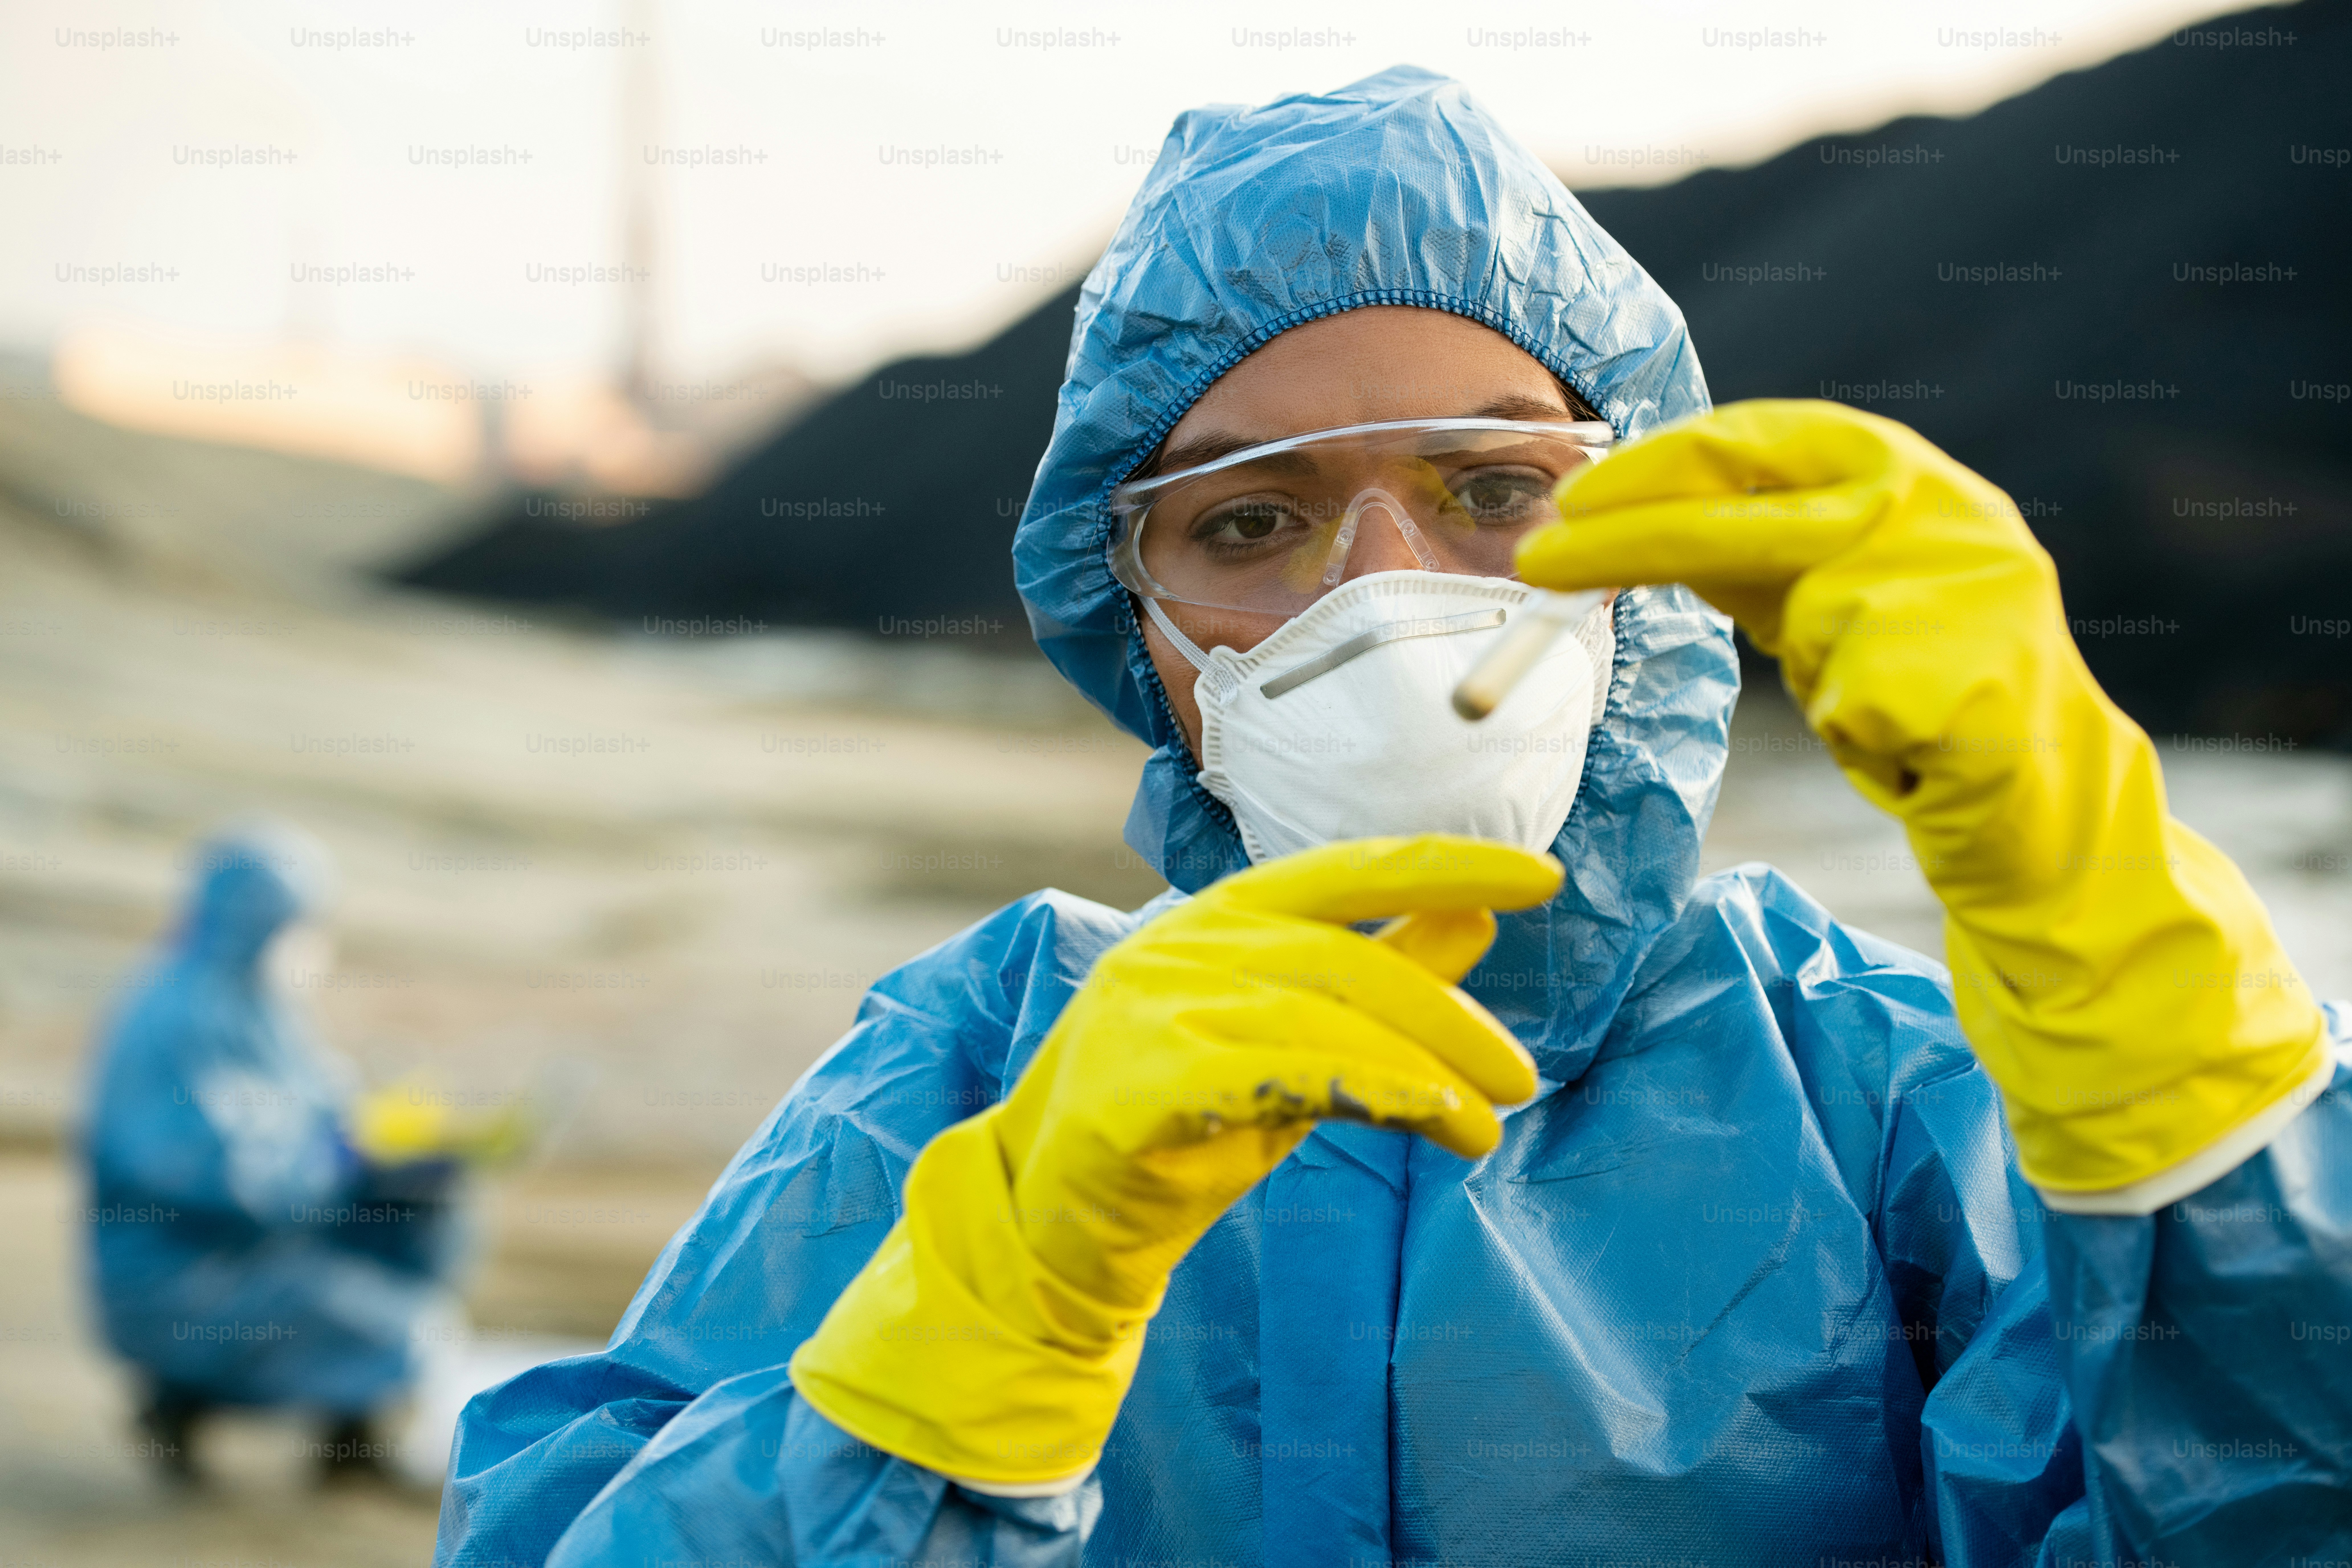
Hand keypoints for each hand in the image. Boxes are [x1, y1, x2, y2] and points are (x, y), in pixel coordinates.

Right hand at [790, 835, 1558, 1485]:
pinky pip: (1276, 1074)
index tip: (1541, 876)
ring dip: (1422, 1073)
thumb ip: (1374, 975)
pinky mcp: (1139, 1081)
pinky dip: (1363, 1090)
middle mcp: (1183, 944)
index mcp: (1221, 918)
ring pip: (1320, 1019)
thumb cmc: (1186, 1121)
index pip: (1348, 868)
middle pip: (1346, 959)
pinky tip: (1422, 1120)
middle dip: (1448, 1019)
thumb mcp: (1291, 1038)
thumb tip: (1474, 918)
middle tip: (1520, 1079)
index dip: (1445, 863)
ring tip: (1485, 1127)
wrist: (1055, 1215)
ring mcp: (1153, 1007)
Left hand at [1517, 399, 2325, 1205]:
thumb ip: (1751, 542)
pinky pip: (1849, 704)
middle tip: (1536, 563)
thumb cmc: (1913, 678)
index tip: (1576, 495)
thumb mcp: (1825, 588)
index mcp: (1908, 472)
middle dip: (1631, 540)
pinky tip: (1907, 740)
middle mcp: (1947, 508)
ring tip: (1874, 693)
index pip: (1764, 435)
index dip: (1662, 462)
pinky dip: (1858, 730)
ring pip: (1809, 624)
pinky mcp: (1976, 676)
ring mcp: (1971, 586)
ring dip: (1817, 670)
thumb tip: (1622, 512)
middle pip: (1752, 515)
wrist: (2041, 789)